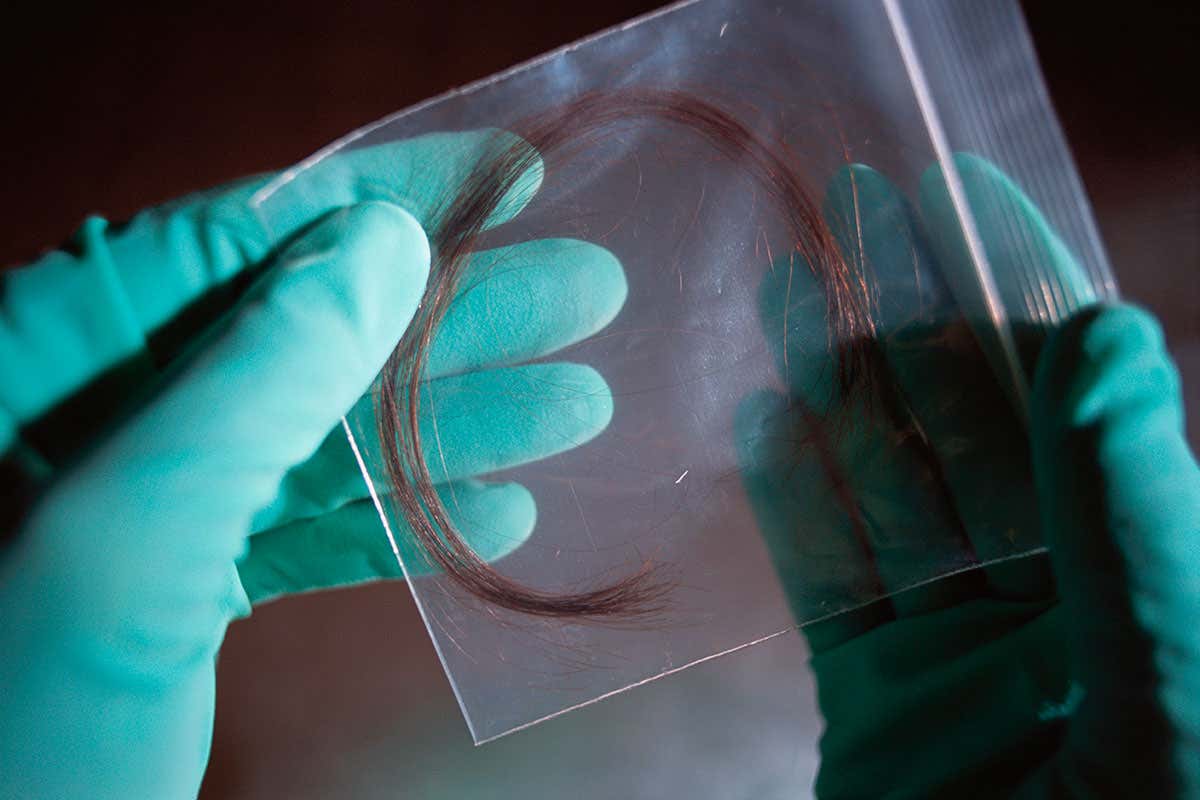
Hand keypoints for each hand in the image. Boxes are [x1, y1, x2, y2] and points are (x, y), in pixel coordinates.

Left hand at [0, 131, 626, 796]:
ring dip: (455, 427)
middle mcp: (87, 421)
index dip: (379, 195)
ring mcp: (141, 510)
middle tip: (589, 290)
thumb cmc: (11, 748)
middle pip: (298, 335)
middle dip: (452, 316)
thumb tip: (381, 244)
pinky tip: (498, 513)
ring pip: (319, 439)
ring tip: (580, 408)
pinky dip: (404, 524)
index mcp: (33, 369)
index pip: (230, 241)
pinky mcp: (183, 591)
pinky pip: (306, 532)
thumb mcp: (125, 542)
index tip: (506, 177)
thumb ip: (251, 383)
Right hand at [737, 156, 1198, 796]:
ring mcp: (966, 668)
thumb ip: (1129, 528)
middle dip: (913, 323)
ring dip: (837, 394)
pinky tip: (767, 425)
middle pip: (976, 439)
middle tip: (856, 220)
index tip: (971, 205)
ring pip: (892, 501)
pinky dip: (797, 506)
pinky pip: (835, 591)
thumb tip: (1106, 345)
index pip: (1087, 414)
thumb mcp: (1163, 702)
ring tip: (788, 292)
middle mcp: (1065, 620)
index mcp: (1155, 604)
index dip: (1029, 298)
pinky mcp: (882, 718)